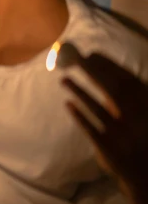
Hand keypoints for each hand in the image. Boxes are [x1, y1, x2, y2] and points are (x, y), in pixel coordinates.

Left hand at [61, 52, 147, 200]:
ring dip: (79, 91)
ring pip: (97, 108)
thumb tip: (102, 65)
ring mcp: (124, 136)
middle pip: (112, 90)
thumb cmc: (142, 137)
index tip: (91, 54)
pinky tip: (68, 104)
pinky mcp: (110, 149)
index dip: (108, 66)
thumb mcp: (143, 113)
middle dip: (92, 73)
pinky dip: (79, 115)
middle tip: (74, 61)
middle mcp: (140, 120)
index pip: (128, 81)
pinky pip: (91, 128)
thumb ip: (131, 94)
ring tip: (63, 79)